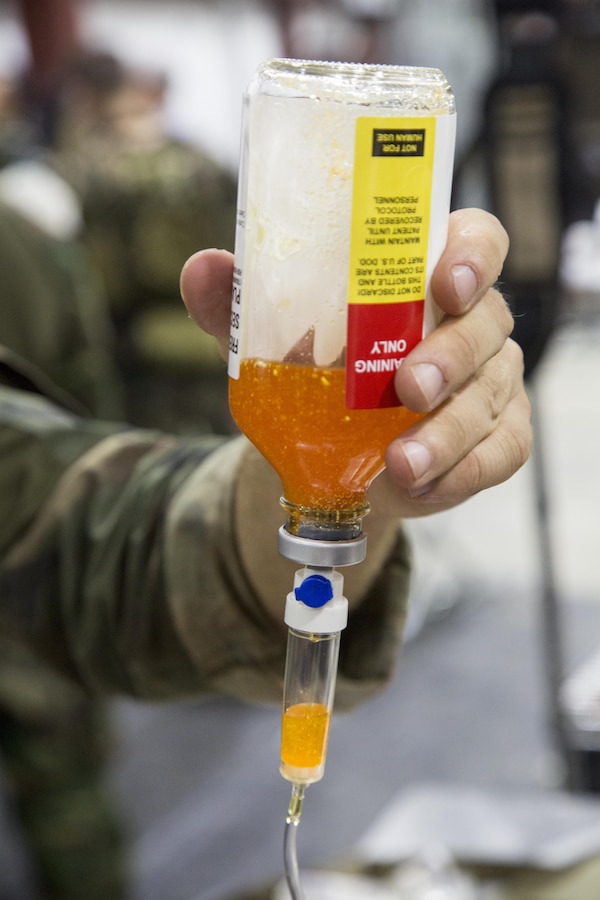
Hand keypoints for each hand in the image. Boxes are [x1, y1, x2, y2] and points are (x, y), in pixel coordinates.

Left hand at [180, 208, 531, 518]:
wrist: (333, 450)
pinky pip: (502, 452)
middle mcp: (474, 323)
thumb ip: (240, 302)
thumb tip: (204, 267)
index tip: (446, 283)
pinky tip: (421, 486)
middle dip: (450, 357)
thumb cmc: (316, 373)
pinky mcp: (501, 435)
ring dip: (448, 432)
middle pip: (487, 323)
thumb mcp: (270, 338)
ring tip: (400, 463)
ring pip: (492, 396)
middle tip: (407, 388)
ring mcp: (494, 381)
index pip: (478, 241)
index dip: (474, 254)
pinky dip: (462, 472)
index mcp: (429, 277)